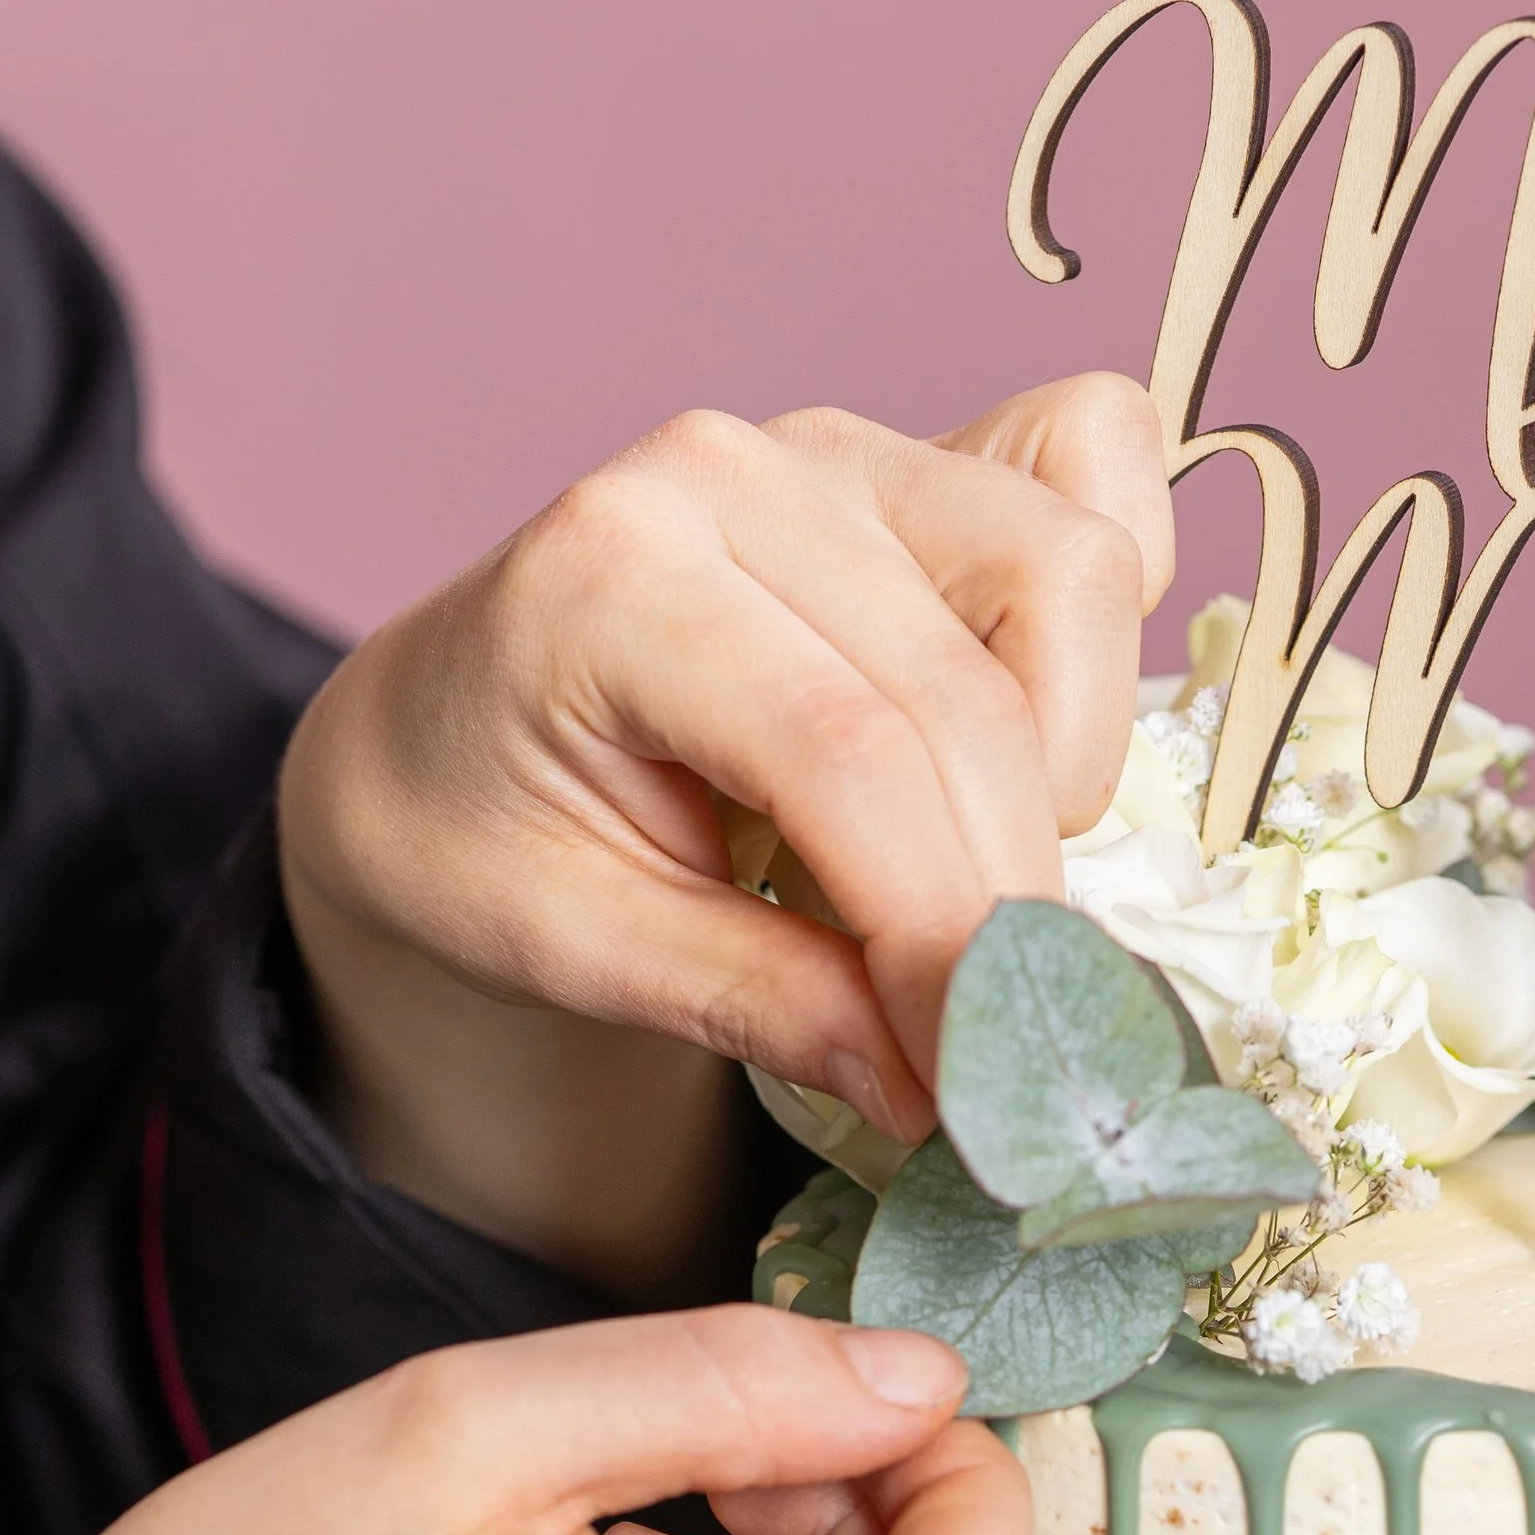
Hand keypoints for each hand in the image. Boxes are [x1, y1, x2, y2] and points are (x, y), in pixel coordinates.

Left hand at [278, 376, 1173, 1292]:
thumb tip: (938, 1082)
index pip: (847, 755)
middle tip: (985, 1042)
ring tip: (969, 875)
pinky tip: (1033, 736)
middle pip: (972, 694)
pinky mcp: (919, 462)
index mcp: (614, 573)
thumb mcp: (575, 951)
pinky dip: (1103, 609)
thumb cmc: (480, 834)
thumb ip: (763, 1004)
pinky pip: (1093, 465)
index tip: (968, 1081)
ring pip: (1068, 576)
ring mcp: (842, 452)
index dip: (939, 933)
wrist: (432, 740)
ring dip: (1066, 762)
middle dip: (1004, 898)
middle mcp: (740, 475)